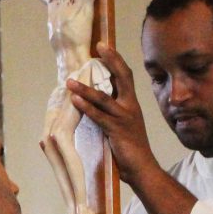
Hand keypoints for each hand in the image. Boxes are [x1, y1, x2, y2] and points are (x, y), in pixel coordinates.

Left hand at [67, 42, 157, 184]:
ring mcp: (124, 118)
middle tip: (99, 47)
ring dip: (85, 89)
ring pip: (104, 98)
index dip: (116, 59)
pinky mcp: (117, 130)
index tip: (104, 46)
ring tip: (70, 82)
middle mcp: (130, 106)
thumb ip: (110, 110)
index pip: (126, 76)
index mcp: (132, 103)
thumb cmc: (130, 147)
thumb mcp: (122, 123)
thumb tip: (91, 98)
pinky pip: (99, 116)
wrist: (142, 168)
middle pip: (123, 77)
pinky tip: (75, 101)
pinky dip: (86, 107)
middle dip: (111, 60)